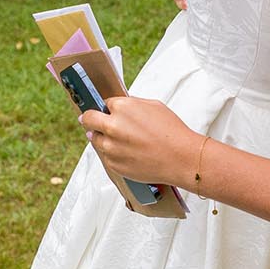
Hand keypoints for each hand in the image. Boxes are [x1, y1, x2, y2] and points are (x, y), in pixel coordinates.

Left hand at [81, 96, 196, 187]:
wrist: (181, 158)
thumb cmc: (172, 131)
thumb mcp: (154, 106)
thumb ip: (132, 104)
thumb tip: (116, 106)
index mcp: (122, 107)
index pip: (103, 103)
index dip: (108, 108)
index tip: (108, 112)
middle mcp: (112, 126)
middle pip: (88, 119)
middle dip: (91, 119)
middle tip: (92, 121)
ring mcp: (110, 147)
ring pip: (95, 139)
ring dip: (103, 138)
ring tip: (121, 141)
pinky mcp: (113, 164)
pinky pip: (105, 156)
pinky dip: (113, 154)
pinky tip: (129, 153)